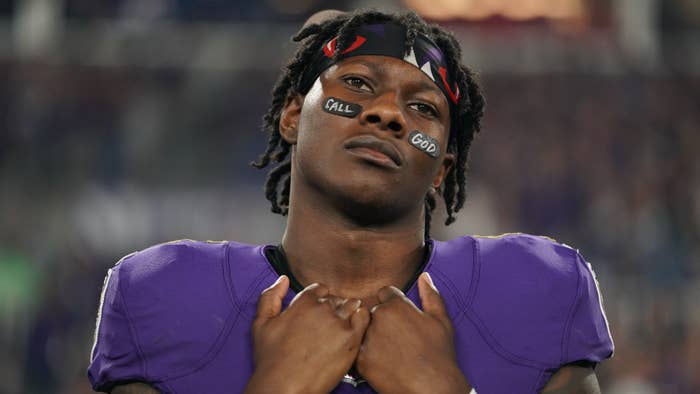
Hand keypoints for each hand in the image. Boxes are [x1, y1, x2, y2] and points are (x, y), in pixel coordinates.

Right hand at [245, 276, 369, 393]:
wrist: (284, 388)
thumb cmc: (271, 360)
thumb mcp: (260, 324)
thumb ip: (270, 297)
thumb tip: (284, 279)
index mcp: (303, 302)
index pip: (321, 289)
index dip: (320, 301)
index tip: (317, 316)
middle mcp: (322, 308)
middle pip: (336, 298)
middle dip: (333, 310)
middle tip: (328, 328)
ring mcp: (338, 323)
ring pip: (351, 306)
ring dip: (348, 315)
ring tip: (339, 332)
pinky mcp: (351, 339)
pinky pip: (364, 318)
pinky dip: (361, 321)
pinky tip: (352, 334)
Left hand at [356, 273, 470, 393]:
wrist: (432, 388)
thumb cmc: (439, 355)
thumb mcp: (441, 320)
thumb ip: (430, 295)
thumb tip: (424, 277)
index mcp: (396, 305)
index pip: (385, 294)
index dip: (393, 306)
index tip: (399, 320)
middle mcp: (378, 317)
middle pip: (372, 310)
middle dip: (380, 320)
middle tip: (395, 338)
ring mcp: (367, 338)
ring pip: (362, 329)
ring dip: (370, 336)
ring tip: (388, 351)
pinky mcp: (360, 358)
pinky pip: (356, 349)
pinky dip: (364, 354)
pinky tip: (380, 361)